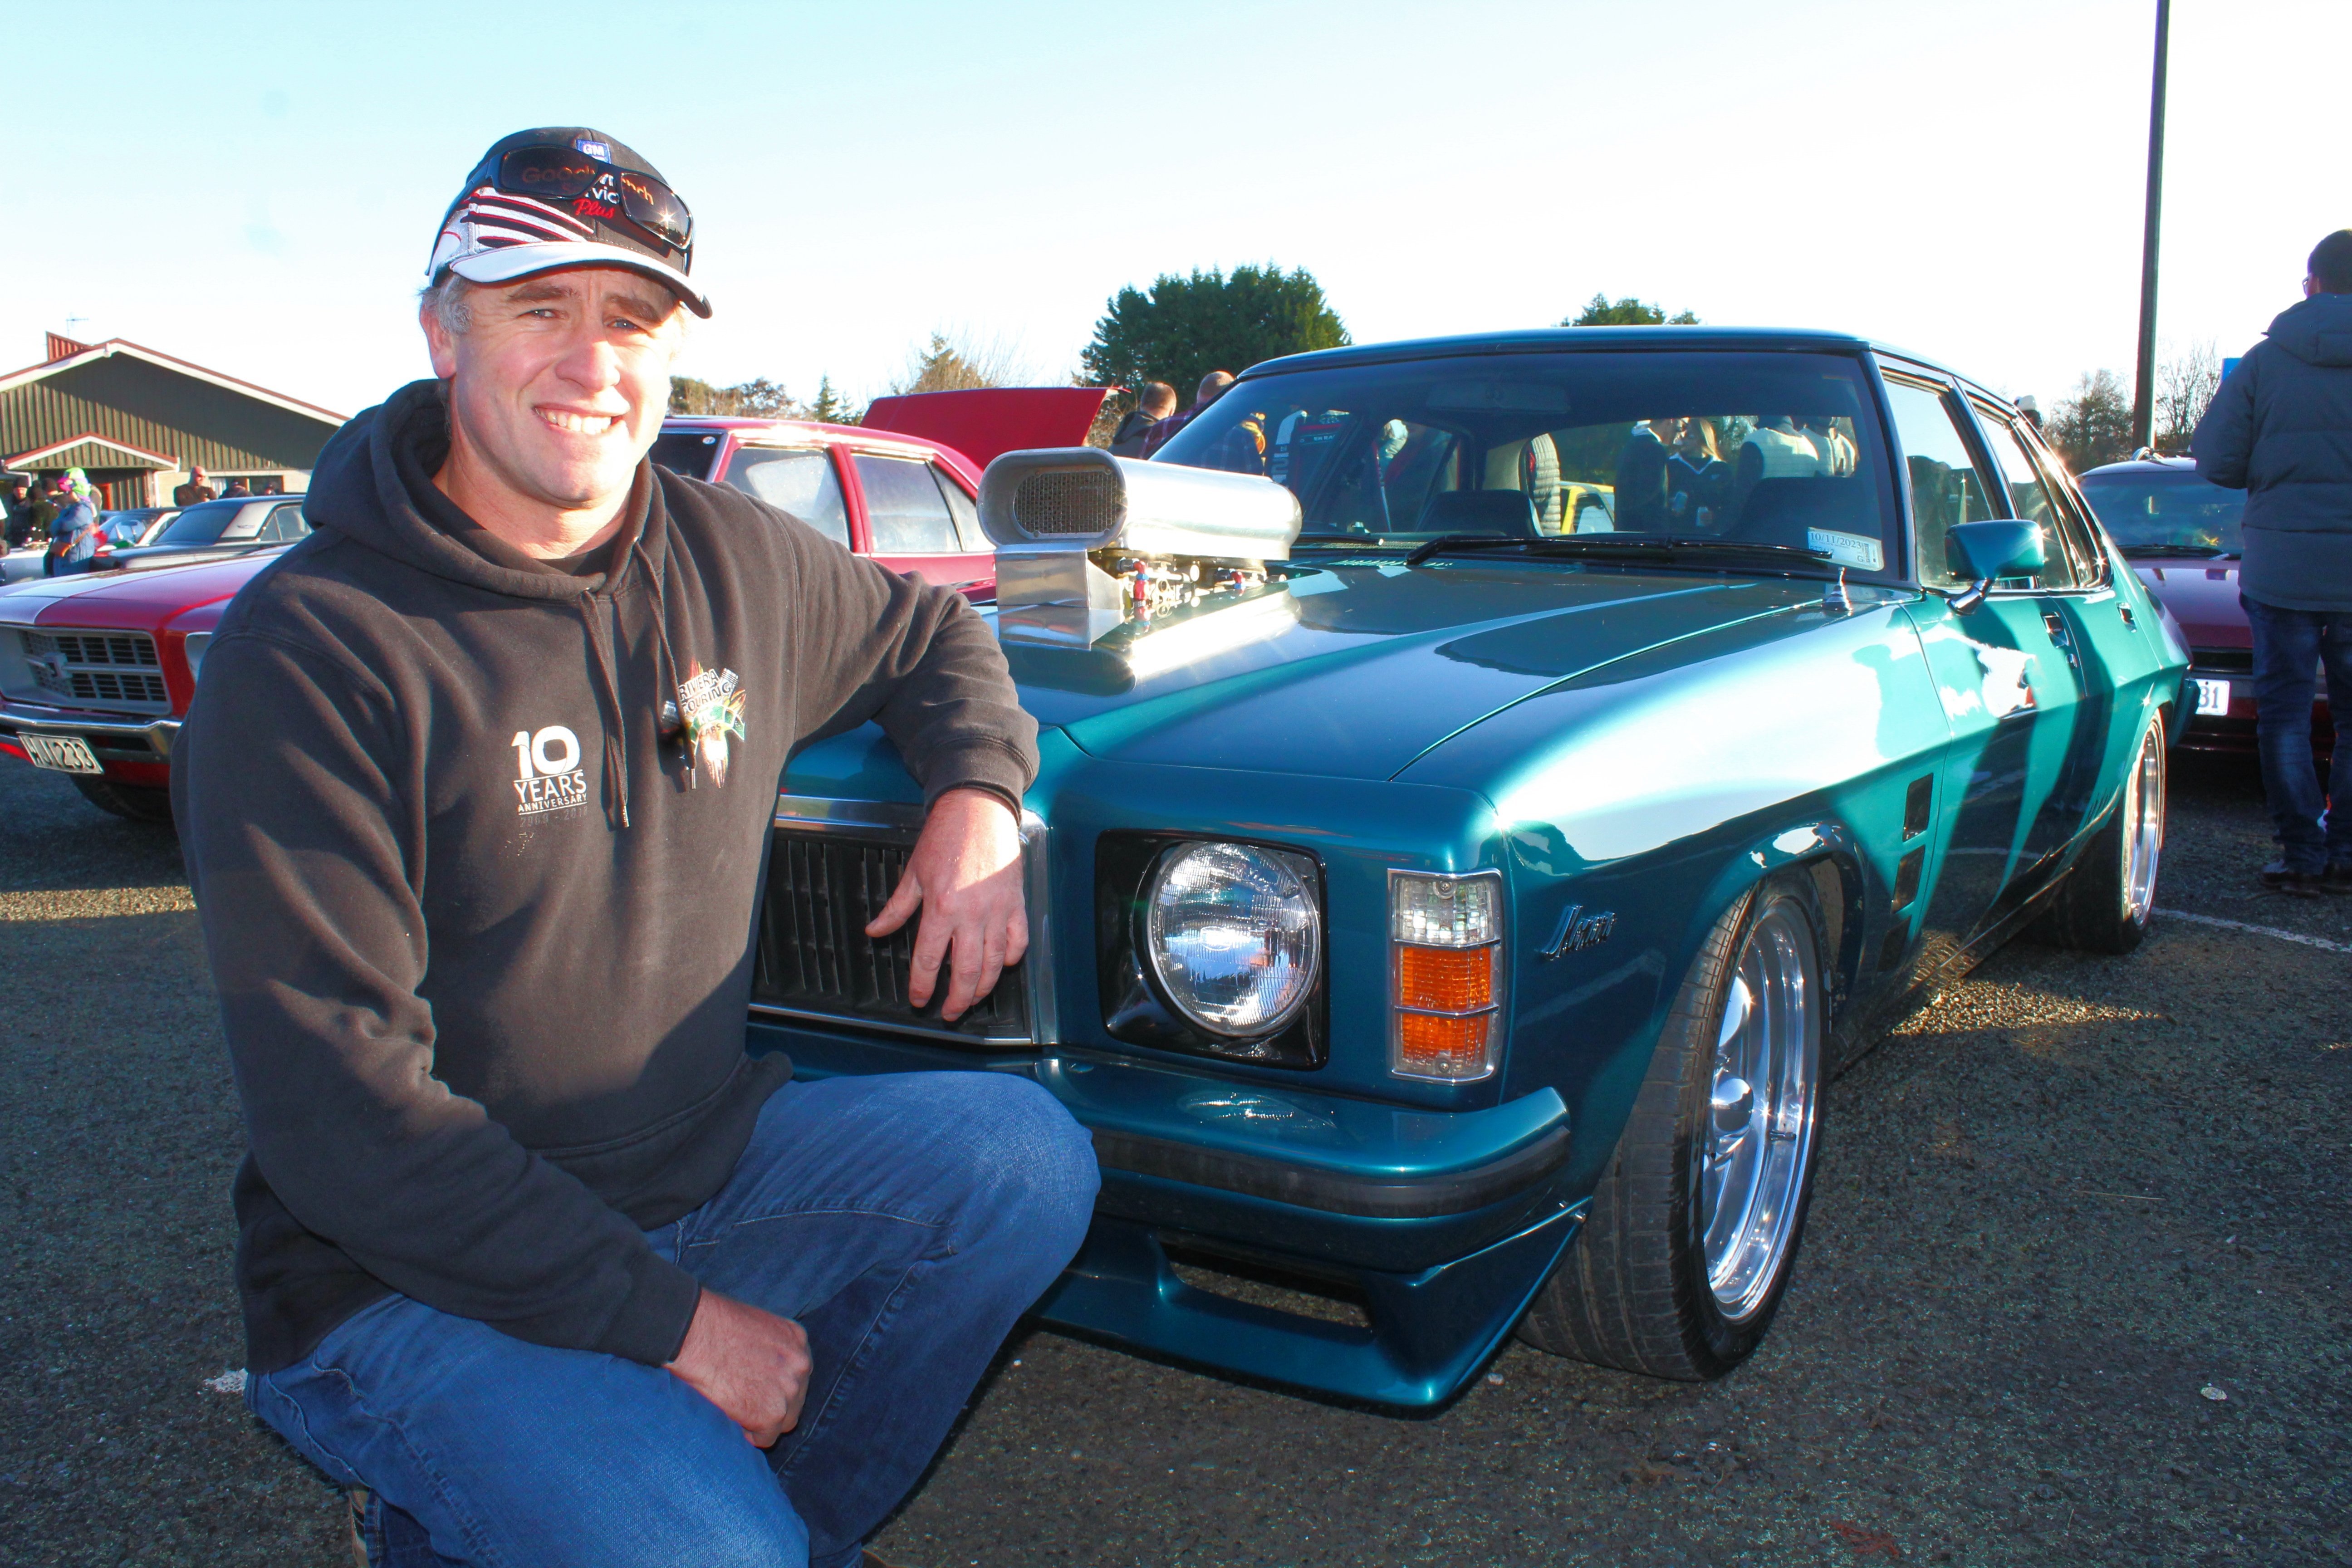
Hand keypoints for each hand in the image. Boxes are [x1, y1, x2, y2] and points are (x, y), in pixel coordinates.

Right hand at [664, 1289, 811, 1446]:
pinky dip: (752, 1435)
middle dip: (776, 1403)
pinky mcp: (771, 1414)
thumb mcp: (756, 1325)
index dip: (778, 1384)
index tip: (762, 1388)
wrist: (696, 1334)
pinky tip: (736, 1423)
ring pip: (785, 1421)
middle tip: (750, 1403)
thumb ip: (769, 1347)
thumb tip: (763, 1366)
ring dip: (765, 1420)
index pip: (798, 1372)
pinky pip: (766, 1438)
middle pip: (795, 1399)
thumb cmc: (714, 1325)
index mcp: (797, 1339)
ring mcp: (789, 1390)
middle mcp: (800, 1365)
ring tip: (741, 1414)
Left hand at [864, 788, 1026, 1019]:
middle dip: (957, 999)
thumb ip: (896, 908)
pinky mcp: (1016, 904)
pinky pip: (1017, 941)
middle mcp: (971, 914)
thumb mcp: (913, 873)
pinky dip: (1010, 958)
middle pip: (964, 971)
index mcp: (940, 907)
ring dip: (982, 987)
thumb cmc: (944, 838)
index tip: (918, 999)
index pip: (928, 959)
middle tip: (950, 1012)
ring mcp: (997, 910)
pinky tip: (1000, 966)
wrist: (978, 810)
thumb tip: (874, 932)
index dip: (921, 986)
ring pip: (993, 963)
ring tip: (972, 999)